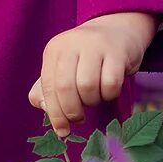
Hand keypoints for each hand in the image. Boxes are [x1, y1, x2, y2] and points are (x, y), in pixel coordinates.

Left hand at [28, 12, 157, 137]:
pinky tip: (109, 90)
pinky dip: (109, 94)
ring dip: (92, 101)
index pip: (47, 86)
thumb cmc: (87, 57)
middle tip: (79, 118)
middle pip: (66, 88)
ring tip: (95, 97)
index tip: (62, 131)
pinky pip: (111, 83)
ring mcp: (94, 45)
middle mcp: (71, 44)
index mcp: (54, 50)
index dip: (54, 113)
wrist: (118, 30)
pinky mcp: (117, 51)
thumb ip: (47, 88)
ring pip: (87, 86)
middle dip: (72, 111)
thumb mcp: (63, 67)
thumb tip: (43, 107)